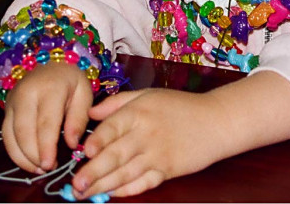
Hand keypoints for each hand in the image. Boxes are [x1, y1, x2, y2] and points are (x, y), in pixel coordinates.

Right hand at [1, 62, 92, 172]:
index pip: (46, 121)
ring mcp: (13, 101)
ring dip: (23, 157)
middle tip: (48, 168)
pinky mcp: (6, 109)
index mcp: (50, 87)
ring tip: (40, 169)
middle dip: (34, 155)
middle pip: (24, 131)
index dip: (46, 146)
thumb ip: (79, 118)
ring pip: (11, 135)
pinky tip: (29, 162)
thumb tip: (71, 144)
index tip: (51, 165)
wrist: (51, 63)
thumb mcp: (84, 93)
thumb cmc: (71, 79)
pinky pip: (5, 135)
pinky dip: (15, 152)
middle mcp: (26, 93)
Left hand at [71, 88, 223, 198]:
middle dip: (93, 172)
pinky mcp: (167, 170)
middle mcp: (146, 134)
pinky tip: (113, 194)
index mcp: (139, 111)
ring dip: (104, 185)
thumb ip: (117, 102)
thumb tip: (91, 112)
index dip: (97, 140)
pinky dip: (128, 190)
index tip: (82, 152)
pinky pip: (144, 183)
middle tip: (75, 185)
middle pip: (115, 155)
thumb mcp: (148, 94)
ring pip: (126, 173)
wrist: (214, 121)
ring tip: (85, 194)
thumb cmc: (179, 106)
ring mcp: (157, 154)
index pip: (113, 127)